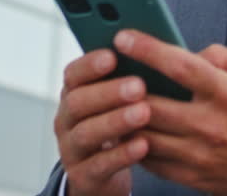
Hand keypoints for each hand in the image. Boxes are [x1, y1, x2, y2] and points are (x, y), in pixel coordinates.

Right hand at [52, 48, 151, 195]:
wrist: (104, 173)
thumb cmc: (119, 124)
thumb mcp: (117, 100)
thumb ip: (129, 76)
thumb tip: (160, 49)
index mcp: (74, 94)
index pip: (73, 74)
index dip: (90, 64)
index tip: (113, 55)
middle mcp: (67, 120)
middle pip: (78, 102)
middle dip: (108, 92)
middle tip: (139, 86)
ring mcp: (72, 149)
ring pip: (86, 134)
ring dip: (116, 121)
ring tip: (144, 112)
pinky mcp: (83, 177)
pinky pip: (99, 166)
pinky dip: (121, 155)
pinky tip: (143, 145)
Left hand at [114, 30, 226, 195]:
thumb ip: (223, 57)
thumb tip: (189, 52)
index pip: (179, 66)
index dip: (147, 49)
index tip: (123, 37)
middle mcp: (210, 124)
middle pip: (151, 104)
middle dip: (123, 87)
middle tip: (106, 72)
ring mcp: (199, 154)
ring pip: (144, 136)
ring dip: (124, 118)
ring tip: (111, 101)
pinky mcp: (192, 176)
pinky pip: (151, 161)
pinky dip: (135, 144)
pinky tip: (129, 130)